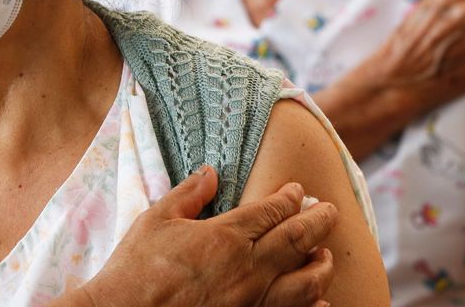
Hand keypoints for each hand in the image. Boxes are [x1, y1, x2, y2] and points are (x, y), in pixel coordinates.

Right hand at [71, 166, 339, 306]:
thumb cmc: (135, 270)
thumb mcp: (156, 220)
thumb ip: (189, 193)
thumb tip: (211, 171)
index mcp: (227, 235)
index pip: (275, 209)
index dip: (292, 197)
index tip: (297, 191)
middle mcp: (248, 268)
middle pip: (300, 237)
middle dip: (320, 219)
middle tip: (329, 210)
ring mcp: (253, 301)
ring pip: (308, 281)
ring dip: (322, 263)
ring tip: (325, 254)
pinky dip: (312, 304)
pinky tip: (317, 299)